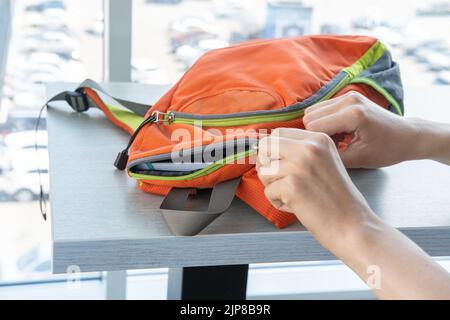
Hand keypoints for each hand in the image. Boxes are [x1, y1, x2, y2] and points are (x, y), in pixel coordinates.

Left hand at [256, 128, 376, 248]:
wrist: (352, 225)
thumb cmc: (336, 199)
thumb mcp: (324, 162)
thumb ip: (301, 152)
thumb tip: (265, 150)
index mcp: (318, 139)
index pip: (279, 133)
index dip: (272, 151)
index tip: (278, 165)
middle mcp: (309, 147)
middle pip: (266, 145)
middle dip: (266, 164)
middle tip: (278, 180)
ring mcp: (299, 166)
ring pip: (264, 171)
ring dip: (272, 186)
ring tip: (292, 195)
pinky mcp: (291, 186)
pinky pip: (268, 191)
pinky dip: (277, 202)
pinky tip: (295, 206)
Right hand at [302, 91, 418, 167]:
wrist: (408, 135)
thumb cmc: (387, 150)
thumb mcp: (358, 160)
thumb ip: (330, 156)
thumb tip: (307, 154)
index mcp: (353, 115)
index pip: (313, 127)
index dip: (315, 142)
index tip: (326, 153)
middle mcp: (349, 100)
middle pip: (309, 116)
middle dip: (315, 133)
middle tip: (332, 146)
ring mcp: (349, 95)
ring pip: (313, 110)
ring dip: (319, 126)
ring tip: (337, 139)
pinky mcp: (348, 95)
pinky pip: (322, 108)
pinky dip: (325, 120)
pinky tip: (340, 132)